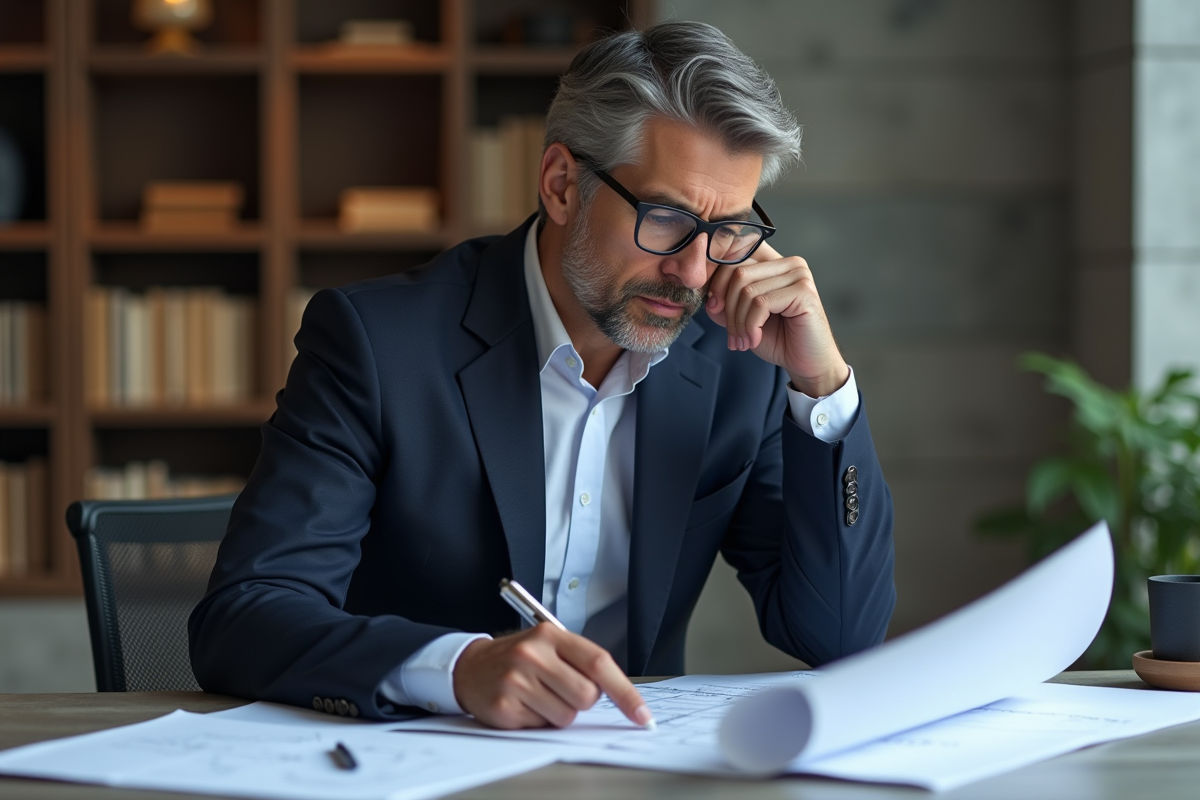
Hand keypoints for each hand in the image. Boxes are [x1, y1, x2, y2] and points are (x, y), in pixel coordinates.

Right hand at [452, 623, 652, 729]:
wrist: (470, 667)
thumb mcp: (548, 646)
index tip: (642, 714)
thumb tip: (619, 694)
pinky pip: (542, 726)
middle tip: (560, 689)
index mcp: (551, 635)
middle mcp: (533, 654)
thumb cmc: (517, 658)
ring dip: (558, 712)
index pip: (599, 663)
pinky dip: (538, 720)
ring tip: (538, 695)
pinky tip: (523, 704)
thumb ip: (580, 662)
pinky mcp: (504, 706)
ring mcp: (516, 680)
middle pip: (586, 695)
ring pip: (566, 716)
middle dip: (581, 700)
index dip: (625, 692)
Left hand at [705, 242, 848, 397]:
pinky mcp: (803, 291)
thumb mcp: (743, 318)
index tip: (714, 310)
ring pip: (747, 291)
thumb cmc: (779, 340)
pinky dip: (751, 325)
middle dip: (728, 309)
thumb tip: (709, 298)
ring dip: (739, 322)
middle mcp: (789, 264)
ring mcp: (798, 275)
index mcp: (774, 264)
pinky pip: (761, 303)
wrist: (806, 363)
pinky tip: (755, 339)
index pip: (734, 261)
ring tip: (743, 341)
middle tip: (733, 337)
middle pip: (738, 274)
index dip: (717, 285)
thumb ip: (725, 304)